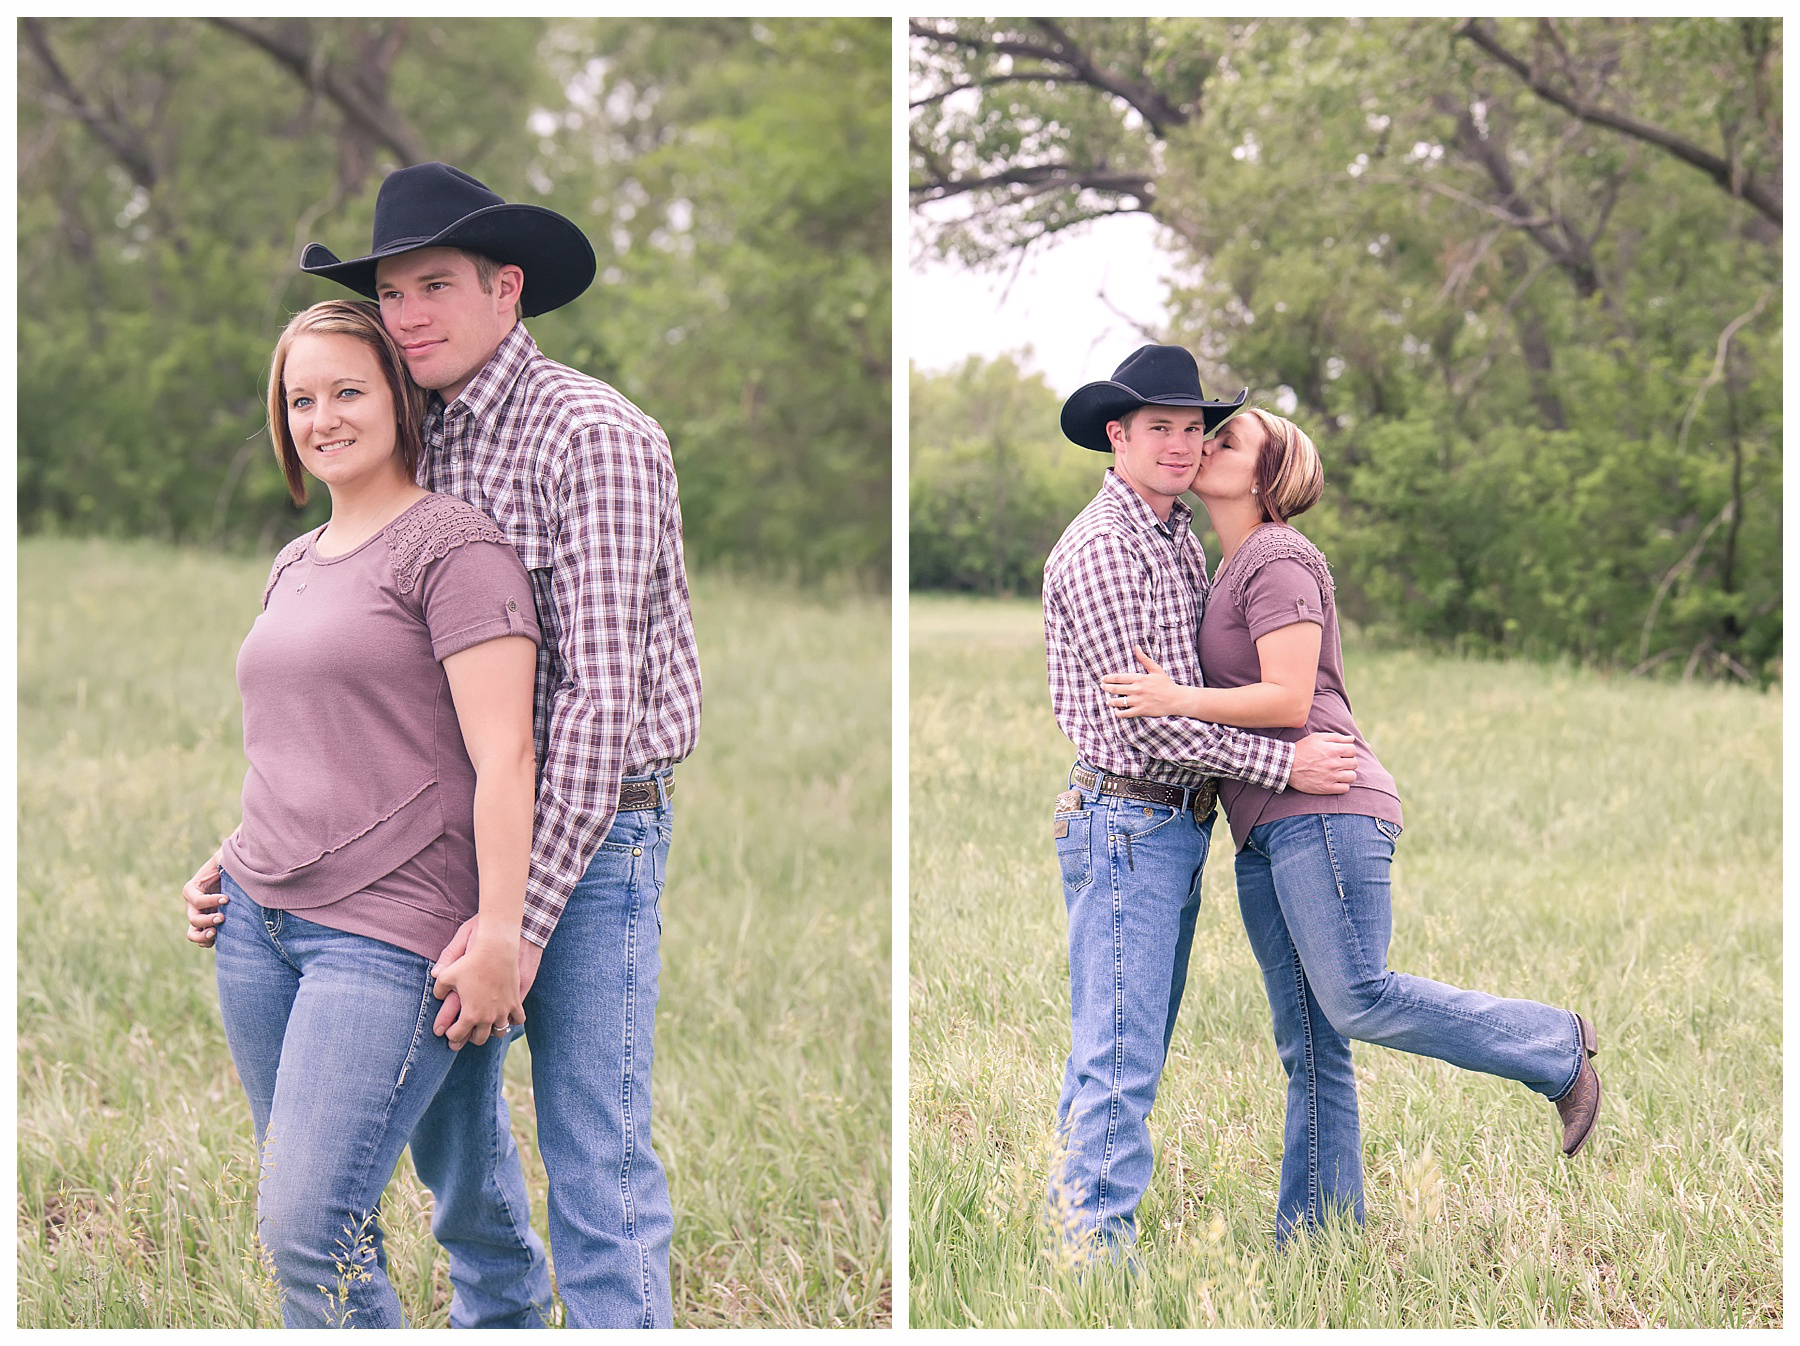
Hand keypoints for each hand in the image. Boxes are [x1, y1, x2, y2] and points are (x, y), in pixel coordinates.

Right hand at [183, 848, 225, 947]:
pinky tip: (220, 938)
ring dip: (203, 936)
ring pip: (192, 933)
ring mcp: (199, 916)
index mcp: (192, 889)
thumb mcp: (223, 858)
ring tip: (216, 933)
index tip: (227, 899)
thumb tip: (223, 857)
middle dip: (207, 920)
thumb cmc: (228, 865)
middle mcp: (192, 905)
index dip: (210, 901)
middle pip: (193, 918)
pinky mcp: (208, 924)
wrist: (235, 876)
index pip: (196, 899)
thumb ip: (222, 857)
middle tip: (223, 918)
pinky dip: (208, 942)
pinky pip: (202, 940)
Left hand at [431, 917, 541, 1043]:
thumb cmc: (470, 961)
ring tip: (485, 1026)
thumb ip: (438, 989)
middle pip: (479, 1039)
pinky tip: (505, 1016)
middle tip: (465, 1031)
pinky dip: (512, 1021)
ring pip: (499, 1033)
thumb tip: (437, 997)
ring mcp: (504, 1011)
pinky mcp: (516, 1001)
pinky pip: (519, 1020)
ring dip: (491, 1031)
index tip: (448, 1031)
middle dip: (469, 1037)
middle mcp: (488, 1017)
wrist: (496, 949)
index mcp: (470, 1014)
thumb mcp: (447, 975)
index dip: (450, 1035)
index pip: (457, 1035)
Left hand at [1100, 648, 1183, 717]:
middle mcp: (1137, 689)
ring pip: (1118, 702)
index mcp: (1139, 678)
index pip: (1118, 678)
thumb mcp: (1156, 669)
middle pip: (1115, 689)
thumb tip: (1136, 647)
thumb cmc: (1166, 684)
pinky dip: (1118, 713)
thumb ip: (1144, 659)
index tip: (1103, 679)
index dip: (1108, 678)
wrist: (1176, 699)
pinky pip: (1125, 713)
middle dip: (1106, 688)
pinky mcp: (1141, 711)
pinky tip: (1116, 711)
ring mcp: (1138, 701)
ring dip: (1110, 701)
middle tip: (1102, 687)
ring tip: (1108, 700)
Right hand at [1288, 731, 1356, 793]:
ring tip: (1340, 772)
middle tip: (1340, 762)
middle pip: (1354, 763)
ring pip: (1352, 776)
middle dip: (1349, 761)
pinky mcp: (1326, 788)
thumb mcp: (1317, 737)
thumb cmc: (1302, 749)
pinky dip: (1343, 785)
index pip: (1353, 750)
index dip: (1349, 750)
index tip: (1342, 753)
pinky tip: (1336, 781)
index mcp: (1333, 750)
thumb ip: (1336, 737)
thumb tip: (1351, 739)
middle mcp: (1334, 763)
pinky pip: (1345, 788)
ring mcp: (1331, 776)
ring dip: (1348, 774)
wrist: (1287, 765)